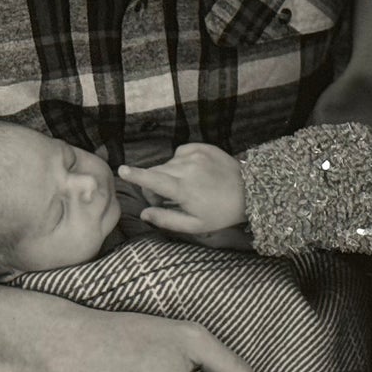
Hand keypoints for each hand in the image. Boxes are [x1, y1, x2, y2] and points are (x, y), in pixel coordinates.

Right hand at [119, 143, 245, 237]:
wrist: (250, 191)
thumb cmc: (220, 213)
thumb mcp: (195, 225)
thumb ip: (166, 219)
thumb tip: (144, 214)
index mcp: (183, 189)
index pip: (153, 180)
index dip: (135, 175)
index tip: (121, 170)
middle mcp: (187, 168)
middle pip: (156, 172)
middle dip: (154, 184)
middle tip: (167, 198)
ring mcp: (195, 155)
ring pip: (168, 163)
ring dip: (169, 174)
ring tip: (185, 186)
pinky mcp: (202, 146)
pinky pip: (180, 153)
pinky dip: (181, 162)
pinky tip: (193, 172)